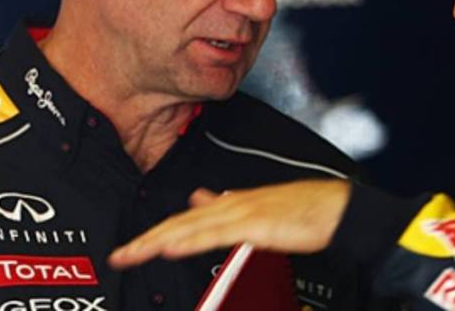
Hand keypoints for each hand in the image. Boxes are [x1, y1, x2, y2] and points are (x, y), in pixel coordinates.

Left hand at [108, 179, 350, 267]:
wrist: (335, 208)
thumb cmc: (306, 211)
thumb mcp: (263, 209)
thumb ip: (231, 207)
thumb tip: (202, 200)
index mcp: (233, 203)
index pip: (187, 218)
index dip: (158, 231)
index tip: (134, 246)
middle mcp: (232, 204)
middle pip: (181, 222)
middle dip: (147, 239)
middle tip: (120, 254)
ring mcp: (243, 213)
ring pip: (191, 227)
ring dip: (158, 240)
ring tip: (133, 253)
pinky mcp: (255, 224)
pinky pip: (216, 234)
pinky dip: (191, 240)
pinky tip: (172, 248)